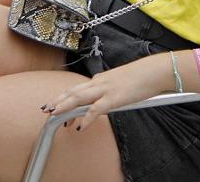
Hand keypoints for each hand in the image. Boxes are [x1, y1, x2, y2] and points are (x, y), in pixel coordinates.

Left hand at [42, 52, 172, 131]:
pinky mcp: (114, 98)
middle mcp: (98, 83)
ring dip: (65, 106)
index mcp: (99, 80)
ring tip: (54, 114)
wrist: (153, 71)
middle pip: (73, 92)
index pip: (77, 90)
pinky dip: (87, 118)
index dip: (64, 98)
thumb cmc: (140, 77)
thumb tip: (103, 104)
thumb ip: (109, 92)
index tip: (55, 106)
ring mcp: (105, 90)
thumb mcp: (119, 84)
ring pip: (79, 98)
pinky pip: (97, 109)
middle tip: (45, 109)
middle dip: (58, 101)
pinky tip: (80, 126)